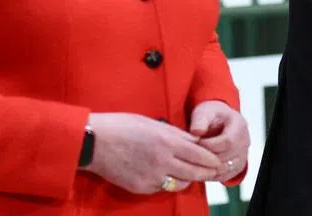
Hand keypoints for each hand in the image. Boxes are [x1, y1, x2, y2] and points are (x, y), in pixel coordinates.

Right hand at [83, 112, 223, 193]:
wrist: (94, 142)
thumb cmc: (122, 126)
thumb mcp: (152, 123)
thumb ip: (174, 134)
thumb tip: (193, 141)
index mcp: (167, 141)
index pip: (199, 154)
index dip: (211, 159)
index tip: (217, 161)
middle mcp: (162, 161)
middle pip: (194, 172)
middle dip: (206, 172)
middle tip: (213, 172)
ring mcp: (152, 177)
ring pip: (180, 184)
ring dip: (188, 179)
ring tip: (192, 174)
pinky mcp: (141, 187)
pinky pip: (161, 188)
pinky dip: (168, 182)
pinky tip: (167, 175)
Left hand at [189, 100, 249, 181]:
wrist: (219, 121)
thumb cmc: (211, 115)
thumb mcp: (204, 111)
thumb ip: (199, 120)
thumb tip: (196, 132)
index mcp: (239, 126)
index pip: (227, 142)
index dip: (209, 145)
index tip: (194, 144)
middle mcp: (245, 142)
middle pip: (226, 157)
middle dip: (206, 158)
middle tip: (191, 156)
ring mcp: (243, 156)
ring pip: (225, 169)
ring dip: (207, 168)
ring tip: (193, 162)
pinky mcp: (237, 166)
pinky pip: (224, 176)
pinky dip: (211, 174)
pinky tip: (199, 168)